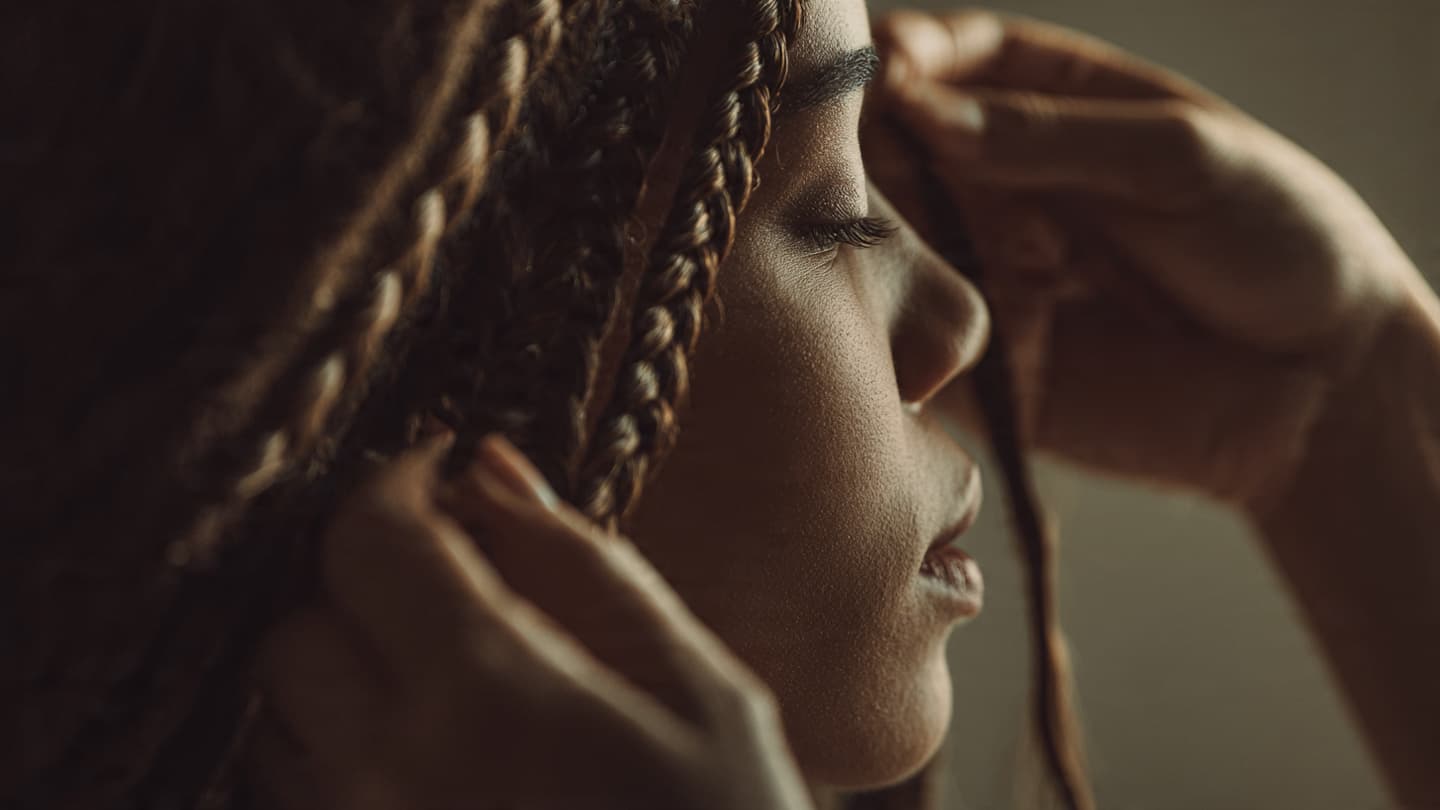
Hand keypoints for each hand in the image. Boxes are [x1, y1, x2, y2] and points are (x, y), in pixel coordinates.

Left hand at [250, 433, 813, 809]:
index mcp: (493, 697)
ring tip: (449, 677)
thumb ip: (588, 569)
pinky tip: (437, 758)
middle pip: (297, 629)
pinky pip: (304, 800)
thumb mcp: (704, 690)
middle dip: (363, 587)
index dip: (396, 485)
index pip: (369, 542)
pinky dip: (346, 754)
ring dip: (346, 673)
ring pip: (283, 722)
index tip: (439, 475)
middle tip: (452, 584)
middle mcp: (394, 774)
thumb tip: (493, 468)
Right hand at [865, 9, 1431, 503]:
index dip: (908, 55)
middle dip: (870, 148)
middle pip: (897, 147)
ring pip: (888, 239)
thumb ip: (1046, 137)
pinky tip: (889, 312)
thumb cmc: (1280, 243)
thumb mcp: (1178, 157)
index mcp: (1056, 106)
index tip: (884, 71)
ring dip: (871, 235)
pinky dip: (886, 323)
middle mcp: (1004, 183)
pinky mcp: (979, 362)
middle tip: (861, 164)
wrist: (1321, 394)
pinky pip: (909, 337)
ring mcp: (984, 271)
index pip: (953, 59)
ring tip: (880, 240)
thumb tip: (921, 112)